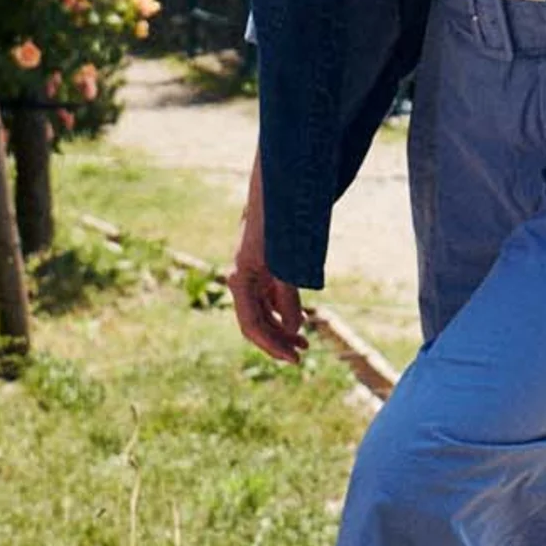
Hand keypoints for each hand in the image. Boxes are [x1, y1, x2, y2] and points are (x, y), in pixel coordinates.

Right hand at [227, 233, 305, 362]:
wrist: (274, 188)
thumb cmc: (278, 221)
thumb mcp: (286, 261)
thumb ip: (288, 295)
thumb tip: (295, 328)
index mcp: (241, 278)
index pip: (251, 324)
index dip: (271, 344)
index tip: (292, 357)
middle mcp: (243, 279)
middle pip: (257, 322)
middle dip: (277, 341)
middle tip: (301, 356)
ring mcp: (251, 274)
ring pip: (264, 312)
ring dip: (282, 328)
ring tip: (304, 343)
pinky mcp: (261, 268)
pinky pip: (270, 298)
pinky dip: (284, 311)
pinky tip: (300, 319)